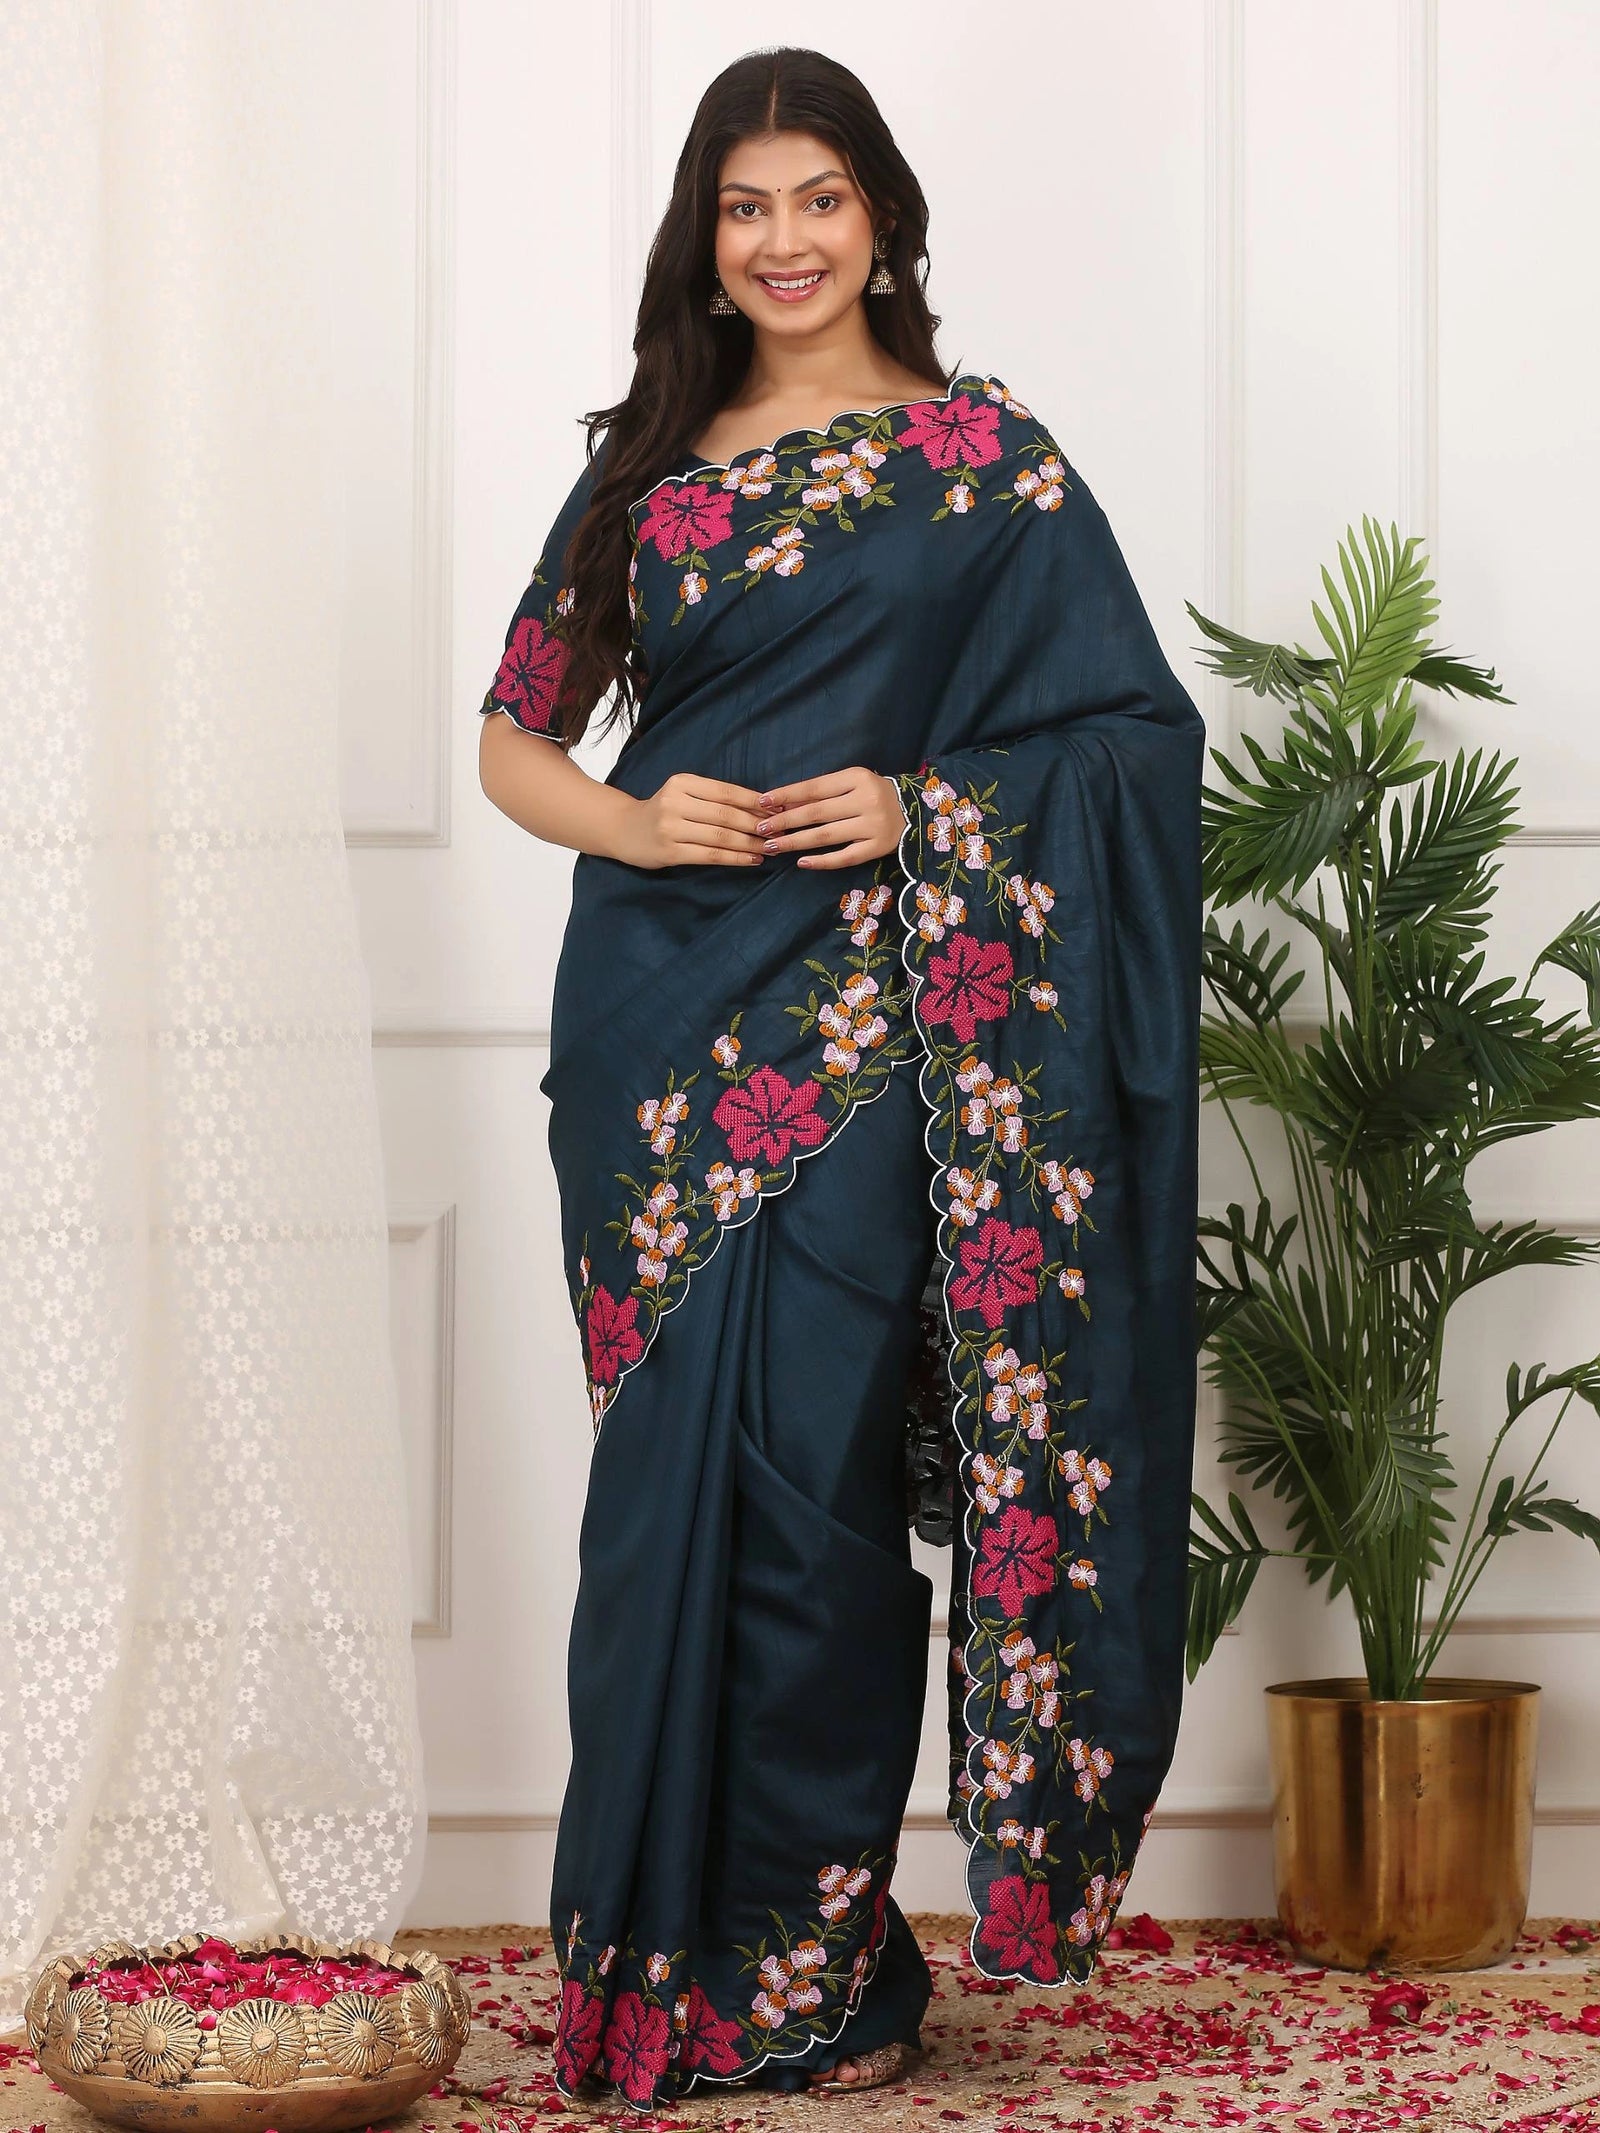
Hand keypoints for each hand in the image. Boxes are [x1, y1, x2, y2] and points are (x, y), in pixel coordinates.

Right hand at [612, 772, 766, 867]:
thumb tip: (763, 807)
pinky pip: (710, 855)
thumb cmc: (664, 812)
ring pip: (721, 836)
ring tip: (772, 847)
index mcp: (682, 782)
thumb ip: (716, 799)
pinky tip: (752, 860)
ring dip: (751, 844)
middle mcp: (674, 802)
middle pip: (727, 815)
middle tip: (782, 831)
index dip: (756, 802)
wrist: (624, 830)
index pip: (727, 792)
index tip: (780, 810)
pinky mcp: (669, 851)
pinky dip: (736, 858)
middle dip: (759, 825)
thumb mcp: (684, 794)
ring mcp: (670, 828)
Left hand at [753, 767, 907, 869]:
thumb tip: (784, 803)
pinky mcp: (878, 848)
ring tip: (773, 845)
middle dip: (785, 821)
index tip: (762, 801)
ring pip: (826, 836)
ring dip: (795, 841)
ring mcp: (873, 826)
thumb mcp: (851, 783)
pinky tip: (802, 862)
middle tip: (761, 828)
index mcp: (857, 778)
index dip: (786, 795)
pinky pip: (845, 857)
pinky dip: (822, 861)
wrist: (915, 809)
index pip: (814, 787)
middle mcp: (866, 801)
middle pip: (816, 813)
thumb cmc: (874, 793)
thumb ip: (822, 792)